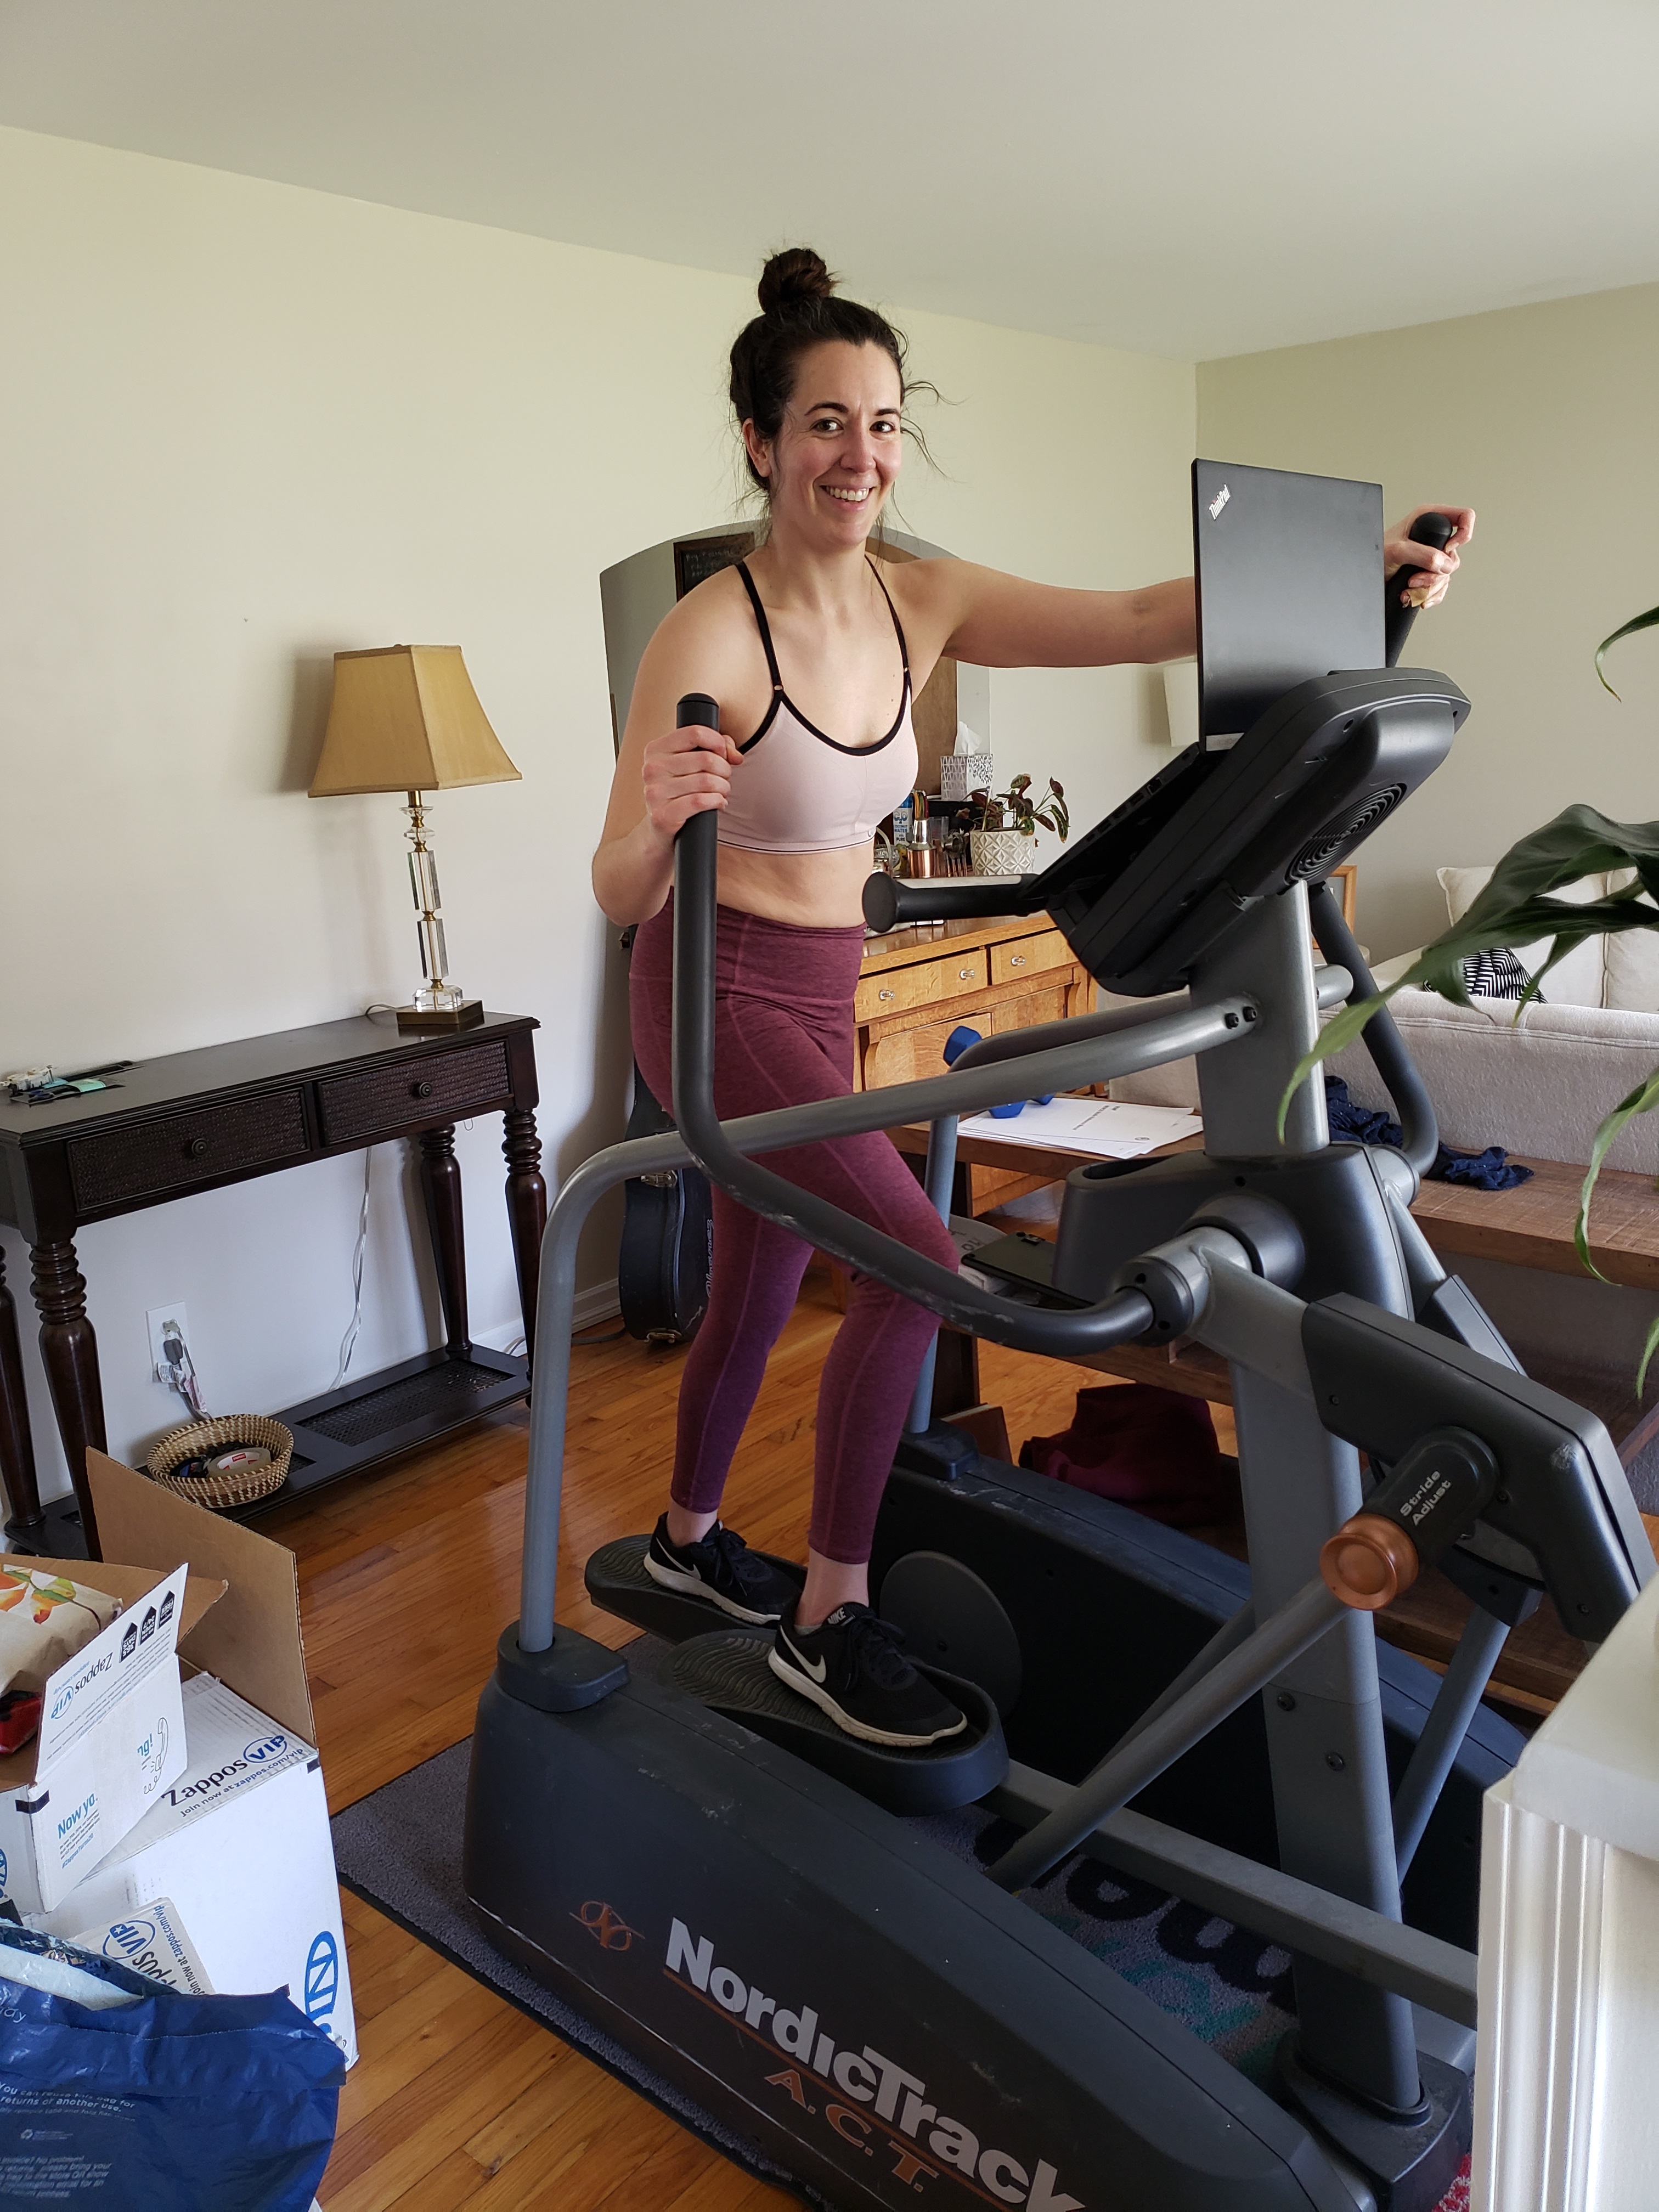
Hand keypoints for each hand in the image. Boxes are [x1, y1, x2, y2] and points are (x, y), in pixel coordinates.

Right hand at [639, 718, 741, 842]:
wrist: (660, 830)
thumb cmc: (679, 794)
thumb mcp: (691, 765)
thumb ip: (715, 748)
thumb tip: (734, 754)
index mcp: (655, 750)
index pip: (695, 733)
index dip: (717, 743)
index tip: (723, 755)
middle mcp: (652, 769)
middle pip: (706, 759)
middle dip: (724, 770)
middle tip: (724, 779)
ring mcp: (655, 793)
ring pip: (706, 781)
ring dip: (723, 788)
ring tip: (722, 793)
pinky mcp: (663, 816)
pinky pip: (699, 802)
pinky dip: (716, 802)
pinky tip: (718, 803)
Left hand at [1384, 505, 1474, 610]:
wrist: (1365, 578)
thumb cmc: (1375, 555)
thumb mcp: (1397, 551)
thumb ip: (1422, 554)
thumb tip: (1444, 564)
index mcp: (1429, 518)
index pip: (1464, 517)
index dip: (1464, 533)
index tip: (1448, 549)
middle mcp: (1432, 537)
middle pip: (1455, 555)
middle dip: (1436, 573)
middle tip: (1415, 578)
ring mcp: (1431, 557)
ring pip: (1447, 576)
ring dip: (1429, 587)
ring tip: (1409, 588)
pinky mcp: (1427, 574)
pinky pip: (1440, 589)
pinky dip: (1428, 596)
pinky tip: (1414, 596)